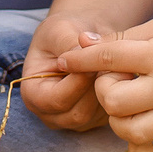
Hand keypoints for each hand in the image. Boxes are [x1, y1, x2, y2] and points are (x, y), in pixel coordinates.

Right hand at [18, 10, 115, 129]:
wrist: (78, 36)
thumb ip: (69, 42)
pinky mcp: (93, 121)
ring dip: (109, 91)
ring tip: (116, 66)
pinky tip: (119, 75)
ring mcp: (72, 122)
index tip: (95, 59)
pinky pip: (110, 116)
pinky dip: (117, 96)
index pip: (57, 99)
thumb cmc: (63, 32)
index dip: (79, 81)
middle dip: (97, 87)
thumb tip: (85, 53)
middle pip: (79, 114)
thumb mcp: (60, 29)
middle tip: (112, 63)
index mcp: (33, 94)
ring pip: (97, 116)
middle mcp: (50, 115)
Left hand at [54, 6, 152, 151]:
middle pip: (113, 102)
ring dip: (117, 117)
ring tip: (128, 99)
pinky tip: (137, 125)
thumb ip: (124, 38)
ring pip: (128, 132)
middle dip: (103, 89)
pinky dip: (138, 146)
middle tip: (117, 77)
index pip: (107, 59)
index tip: (63, 59)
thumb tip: (84, 45)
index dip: (79, 58)